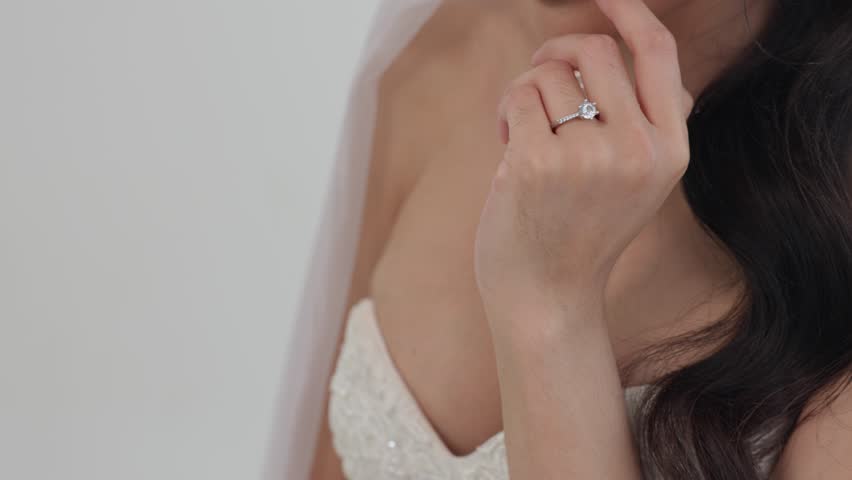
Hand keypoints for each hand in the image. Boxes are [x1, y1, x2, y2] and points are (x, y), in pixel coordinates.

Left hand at [474, 0, 693, 314]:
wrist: (547, 299)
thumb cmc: (581, 234)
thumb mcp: (638, 184)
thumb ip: (647, 127)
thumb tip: (648, 64)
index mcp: (669, 150)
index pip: (658, 53)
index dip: (629, 11)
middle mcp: (639, 150)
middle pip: (595, 50)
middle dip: (556, 51)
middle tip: (537, 75)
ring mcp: (590, 157)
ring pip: (548, 73)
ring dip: (524, 92)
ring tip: (521, 132)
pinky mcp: (538, 164)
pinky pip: (517, 98)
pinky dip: (506, 113)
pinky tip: (507, 147)